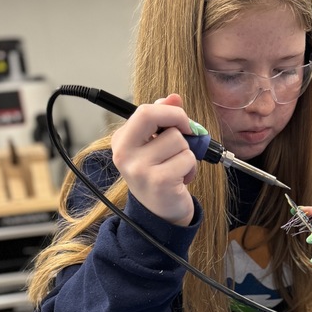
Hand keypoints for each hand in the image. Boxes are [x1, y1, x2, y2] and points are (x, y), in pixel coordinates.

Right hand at [110, 93, 199, 225]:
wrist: (160, 215)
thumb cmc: (159, 175)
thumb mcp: (155, 145)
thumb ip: (162, 119)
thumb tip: (173, 97)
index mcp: (121, 141)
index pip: (144, 110)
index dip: (169, 111)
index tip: (180, 121)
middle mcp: (124, 154)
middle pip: (153, 115)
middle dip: (178, 119)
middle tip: (187, 132)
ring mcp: (139, 168)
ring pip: (178, 140)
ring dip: (186, 153)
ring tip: (177, 168)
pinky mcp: (158, 181)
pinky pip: (187, 159)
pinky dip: (191, 168)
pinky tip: (181, 179)